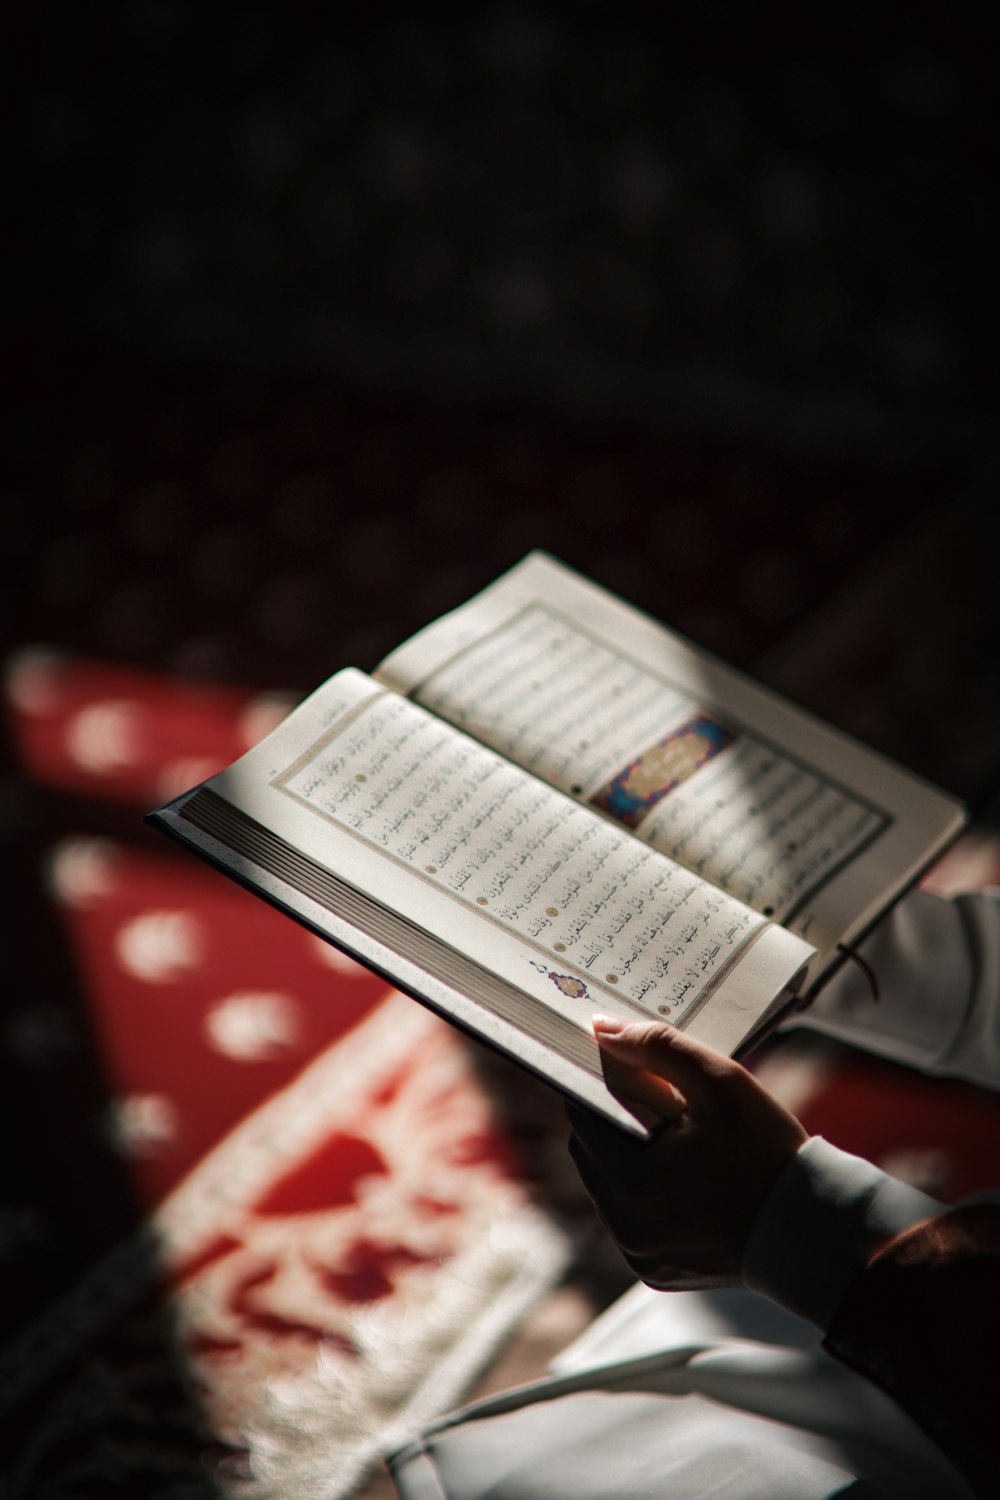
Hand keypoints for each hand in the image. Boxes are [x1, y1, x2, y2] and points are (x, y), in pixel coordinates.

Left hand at [568, 1015, 808, 1290]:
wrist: (812, 1228)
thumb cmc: (769, 1152)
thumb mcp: (722, 1083)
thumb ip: (659, 1049)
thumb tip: (603, 1030)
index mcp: (632, 1182)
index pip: (584, 1116)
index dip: (601, 1087)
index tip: (626, 1072)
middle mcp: (625, 1226)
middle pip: (591, 1152)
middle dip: (616, 1123)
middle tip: (660, 1105)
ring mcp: (638, 1253)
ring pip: (607, 1188)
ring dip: (627, 1160)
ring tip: (675, 1143)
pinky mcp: (655, 1271)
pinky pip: (630, 1221)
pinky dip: (644, 1197)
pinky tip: (682, 1180)